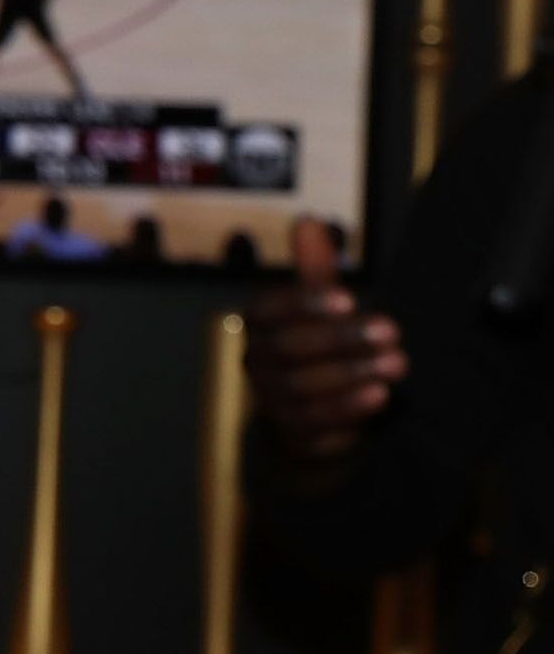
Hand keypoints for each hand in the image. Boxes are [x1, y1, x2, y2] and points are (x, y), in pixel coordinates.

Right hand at [247, 216, 405, 458]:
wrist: (308, 412)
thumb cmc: (317, 345)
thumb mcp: (320, 305)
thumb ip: (315, 268)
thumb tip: (307, 221)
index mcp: (258, 325)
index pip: (268, 310)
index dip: (304, 303)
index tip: (348, 298)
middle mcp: (256, 361)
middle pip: (288, 349)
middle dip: (341, 339)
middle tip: (391, 331)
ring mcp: (270, 399)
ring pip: (301, 387)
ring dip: (352, 374)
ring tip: (398, 364)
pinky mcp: (292, 432)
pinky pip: (314, 423)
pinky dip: (347, 409)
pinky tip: (380, 395)